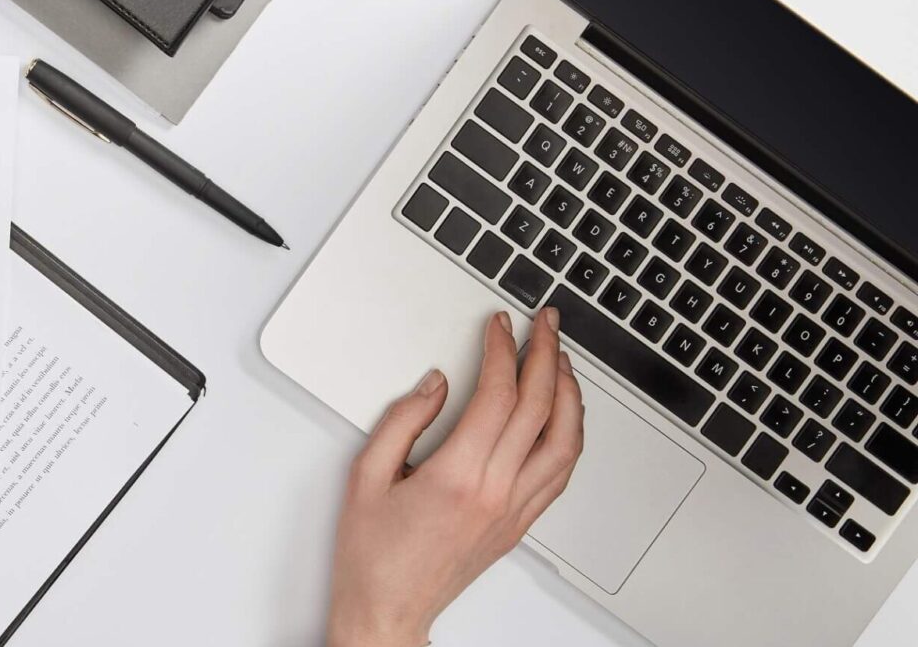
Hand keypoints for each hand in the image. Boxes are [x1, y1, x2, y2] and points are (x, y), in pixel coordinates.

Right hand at [325, 307, 584, 646]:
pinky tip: (564, 415)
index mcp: (457, 477)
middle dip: (546, 355)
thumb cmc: (372, 555)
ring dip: (569, 394)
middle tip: (546, 324)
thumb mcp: (365, 476)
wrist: (388, 610)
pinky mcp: (519, 525)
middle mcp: (496, 493)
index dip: (502, 351)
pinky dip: (570, 434)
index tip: (498, 325)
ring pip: (565, 442)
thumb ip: (401, 421)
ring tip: (562, 360)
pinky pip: (560, 472)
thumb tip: (434, 385)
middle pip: (540, 409)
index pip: (497, 396)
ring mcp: (515, 511)